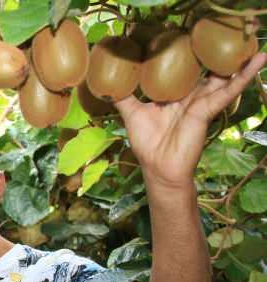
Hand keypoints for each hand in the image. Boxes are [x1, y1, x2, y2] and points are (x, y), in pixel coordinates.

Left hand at [114, 52, 266, 189]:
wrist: (158, 167)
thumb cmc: (147, 143)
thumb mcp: (131, 113)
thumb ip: (123, 96)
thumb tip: (107, 82)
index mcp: (176, 95)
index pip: (186, 69)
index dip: (190, 54)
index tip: (192, 37)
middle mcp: (191, 96)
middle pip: (207, 70)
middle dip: (219, 55)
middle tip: (228, 36)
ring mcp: (201, 103)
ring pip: (223, 78)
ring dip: (239, 63)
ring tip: (254, 48)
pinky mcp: (206, 110)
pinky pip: (227, 91)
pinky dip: (242, 77)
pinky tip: (256, 62)